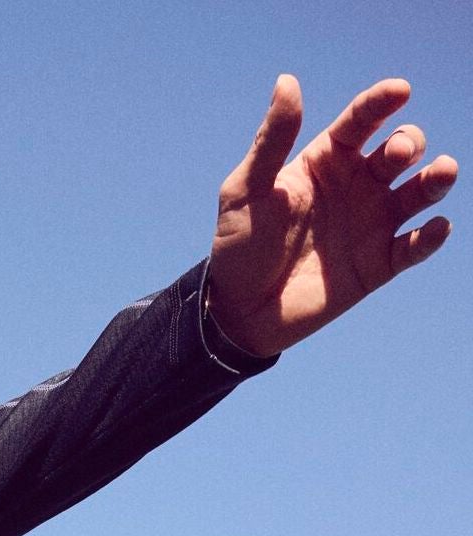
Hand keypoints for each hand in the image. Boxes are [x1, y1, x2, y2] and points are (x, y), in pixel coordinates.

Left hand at [207, 75, 455, 358]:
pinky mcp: (378, 264)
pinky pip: (414, 247)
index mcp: (327, 161)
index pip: (362, 120)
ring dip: (436, 179)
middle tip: (396, 154)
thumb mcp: (245, 192)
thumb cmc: (237, 247)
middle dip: (408, 144)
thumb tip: (287, 82)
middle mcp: (356, 186)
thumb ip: (271, 141)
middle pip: (399, 150)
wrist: (237, 312)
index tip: (398, 91)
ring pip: (419, 191)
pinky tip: (434, 228)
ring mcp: (370, 223)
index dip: (382, 102)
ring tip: (440, 174)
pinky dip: (431, 236)